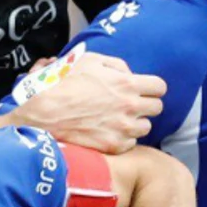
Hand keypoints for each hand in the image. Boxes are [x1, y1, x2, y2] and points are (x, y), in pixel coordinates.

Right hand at [9, 52, 165, 153]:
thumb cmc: (66, 85)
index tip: (144, 90)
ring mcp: (123, 128)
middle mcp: (130, 106)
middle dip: (146, 105)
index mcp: (127, 84)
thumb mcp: (89, 61)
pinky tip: (109, 131)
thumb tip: (129, 73)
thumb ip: (115, 64)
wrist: (47, 115)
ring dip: (136, 122)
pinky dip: (123, 138)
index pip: (160, 87)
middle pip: (157, 108)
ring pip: (146, 127)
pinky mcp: (115, 145)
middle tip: (131, 105)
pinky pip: (131, 142)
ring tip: (119, 119)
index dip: (152, 87)